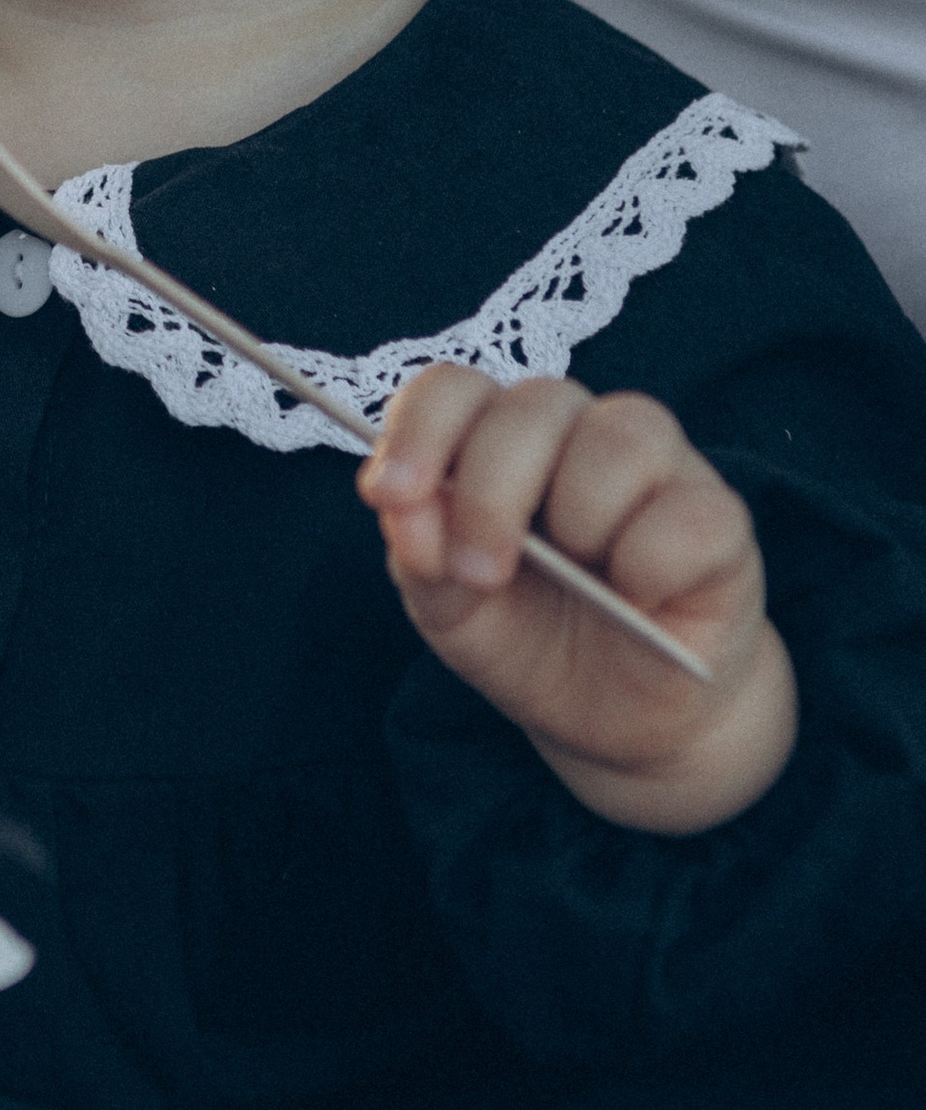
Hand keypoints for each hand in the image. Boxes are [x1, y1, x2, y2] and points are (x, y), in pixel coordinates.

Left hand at [358, 367, 797, 831]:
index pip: (455, 388)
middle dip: (490, 491)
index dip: (419, 429)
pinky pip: (691, 514)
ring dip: (581, 516)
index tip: (390, 496)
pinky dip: (651, 563)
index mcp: (499, 438)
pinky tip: (639, 598)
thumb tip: (402, 510)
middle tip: (481, 573)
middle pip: (533, 404)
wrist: (616, 721)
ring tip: (582, 577)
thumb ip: (419, 555)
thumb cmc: (528, 639)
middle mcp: (578, 431)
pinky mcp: (721, 519)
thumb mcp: (451, 610)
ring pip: (620, 436)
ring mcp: (658, 466)